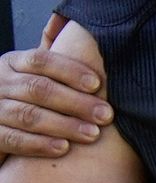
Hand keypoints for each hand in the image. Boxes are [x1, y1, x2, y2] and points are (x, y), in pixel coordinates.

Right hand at [0, 45, 107, 159]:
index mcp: (13, 63)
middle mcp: (0, 83)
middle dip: (75, 102)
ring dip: (63, 125)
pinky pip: (14, 139)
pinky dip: (39, 144)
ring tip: (92, 133)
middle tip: (105, 114)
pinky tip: (63, 148)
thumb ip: (49, 54)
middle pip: (38, 89)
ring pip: (28, 115)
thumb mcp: (30, 71)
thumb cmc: (22, 96)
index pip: (40, 61)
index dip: (69, 71)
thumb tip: (64, 21)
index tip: (96, 83)